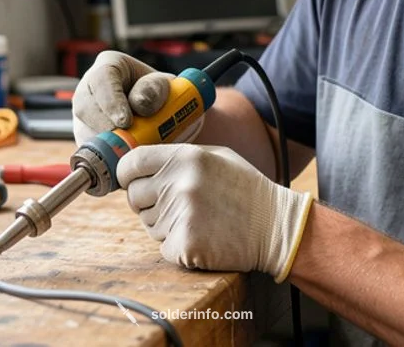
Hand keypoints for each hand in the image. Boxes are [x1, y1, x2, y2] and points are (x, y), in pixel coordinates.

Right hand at [71, 51, 202, 145]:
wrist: (163, 117)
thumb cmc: (163, 96)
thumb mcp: (166, 87)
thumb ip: (155, 88)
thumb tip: (140, 103)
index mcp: (109, 66)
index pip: (101, 79)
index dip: (111, 101)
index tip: (126, 121)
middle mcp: (89, 89)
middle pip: (85, 107)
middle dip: (105, 128)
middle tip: (127, 144)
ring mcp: (85, 115)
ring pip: (83, 131)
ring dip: (107, 147)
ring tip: (130, 154)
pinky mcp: (86, 138)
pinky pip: (89, 150)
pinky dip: (106, 158)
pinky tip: (123, 162)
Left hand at [117, 143, 313, 282]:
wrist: (276, 227)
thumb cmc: (245, 190)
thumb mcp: (215, 157)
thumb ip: (176, 156)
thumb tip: (136, 162)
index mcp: (185, 158)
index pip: (130, 163)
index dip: (127, 175)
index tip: (133, 182)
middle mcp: (179, 184)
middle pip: (134, 198)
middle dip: (148, 203)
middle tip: (178, 205)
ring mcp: (182, 216)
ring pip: (149, 225)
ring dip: (166, 226)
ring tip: (199, 220)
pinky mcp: (186, 245)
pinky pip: (163, 247)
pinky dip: (178, 247)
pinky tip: (203, 238)